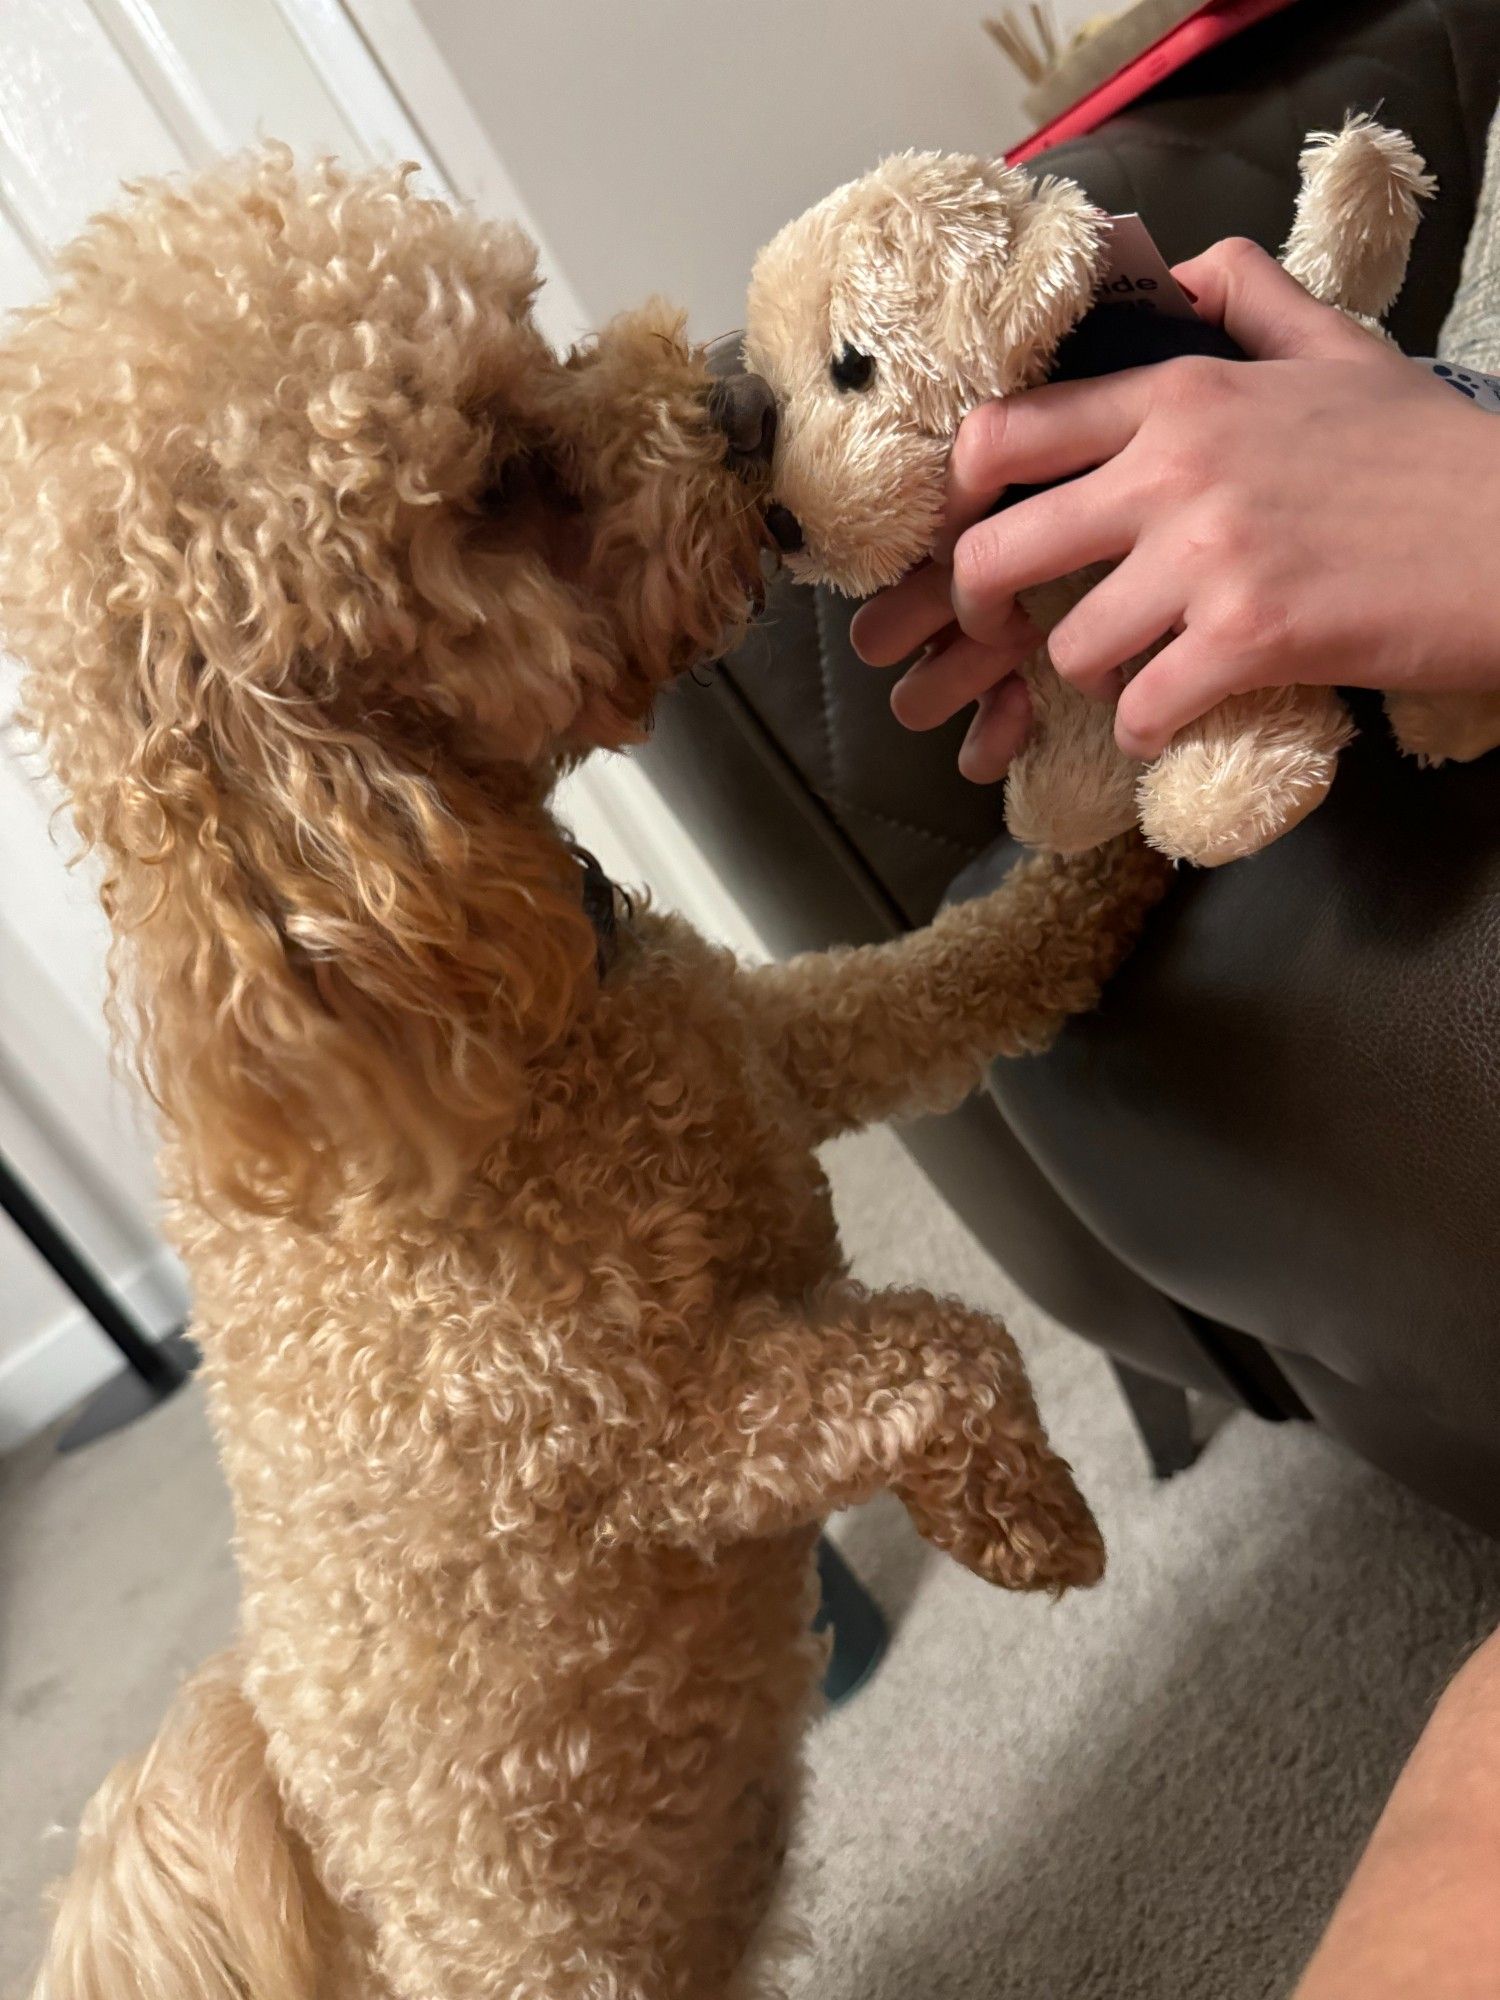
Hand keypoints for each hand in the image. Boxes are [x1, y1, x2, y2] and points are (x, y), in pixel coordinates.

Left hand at [852, 237, 1499, 774]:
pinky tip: (1169, 719)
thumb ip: (1248, 298)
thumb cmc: (1429, 454)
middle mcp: (1176, 470)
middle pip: (999, 551)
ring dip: (1086, 676)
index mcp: (1182, 394)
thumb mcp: (1336, 348)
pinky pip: (1139, 709)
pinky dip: (1143, 729)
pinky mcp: (1247, 639)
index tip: (966, 534)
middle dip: (982, 607)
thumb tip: (1181, 267)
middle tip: (1006, 632)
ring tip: (1126, 673)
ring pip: (1067, 646)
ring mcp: (1208, 558)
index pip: (1005, 434)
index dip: (957, 499)